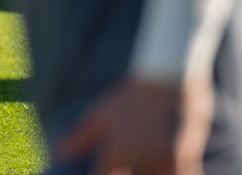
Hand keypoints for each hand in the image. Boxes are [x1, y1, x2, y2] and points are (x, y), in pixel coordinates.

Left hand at [56, 77, 212, 174]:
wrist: (167, 77)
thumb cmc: (130, 98)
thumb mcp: (100, 114)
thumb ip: (79, 139)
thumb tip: (56, 154)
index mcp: (115, 150)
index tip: (105, 173)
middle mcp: (138, 157)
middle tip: (124, 169)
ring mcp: (163, 160)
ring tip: (144, 167)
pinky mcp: (185, 158)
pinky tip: (164, 169)